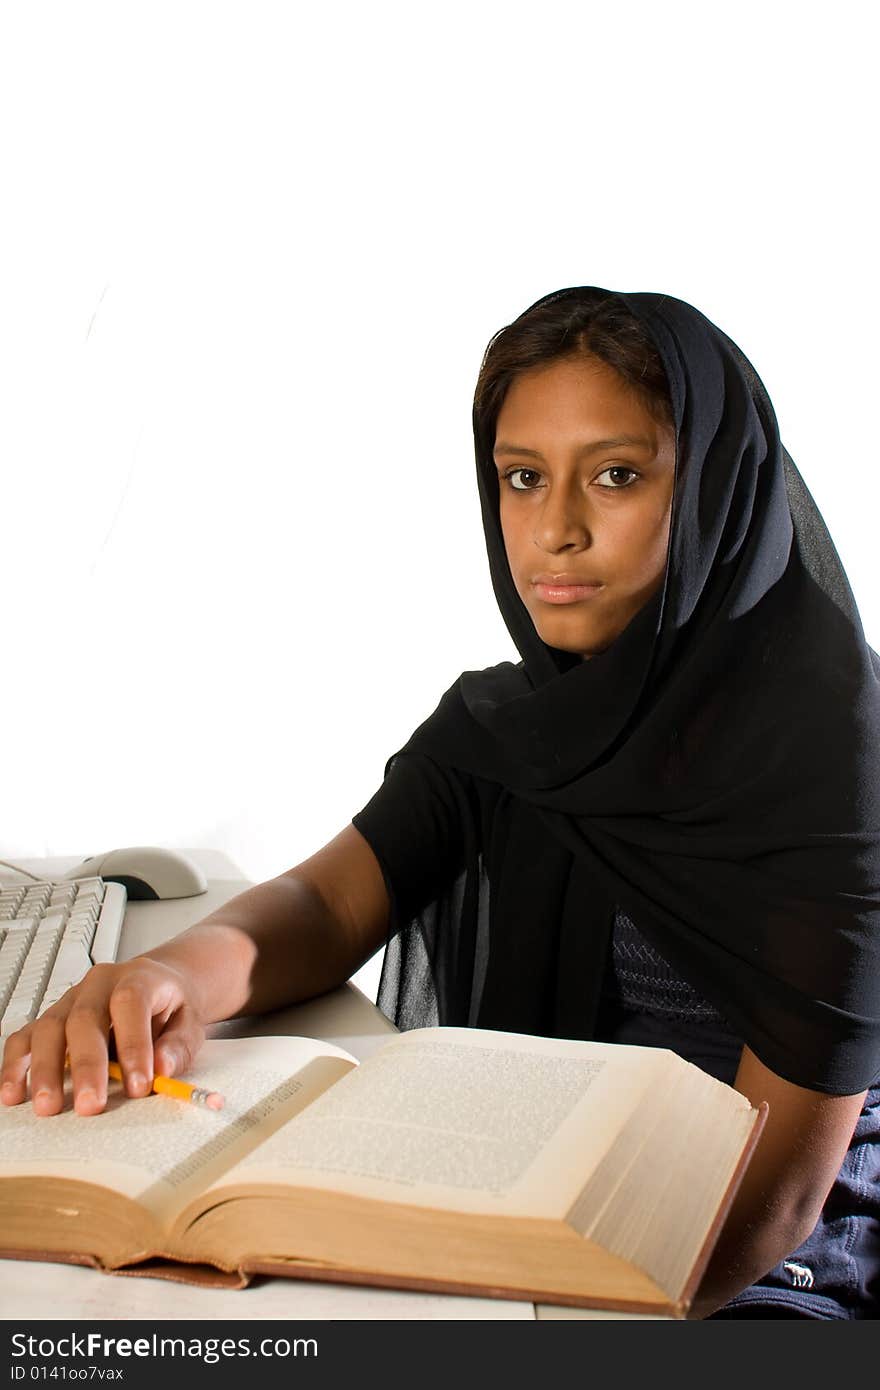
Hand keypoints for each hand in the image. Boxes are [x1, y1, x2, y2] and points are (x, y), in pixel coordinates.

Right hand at [0, 956, 205, 1116]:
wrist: (159, 984)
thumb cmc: (171, 1006)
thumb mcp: (191, 1021)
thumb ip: (179, 1045)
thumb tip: (163, 1068)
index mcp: (138, 978)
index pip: (130, 1004)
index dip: (133, 1045)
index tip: (138, 1086)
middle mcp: (99, 984)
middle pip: (84, 1018)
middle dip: (86, 1065)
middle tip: (90, 1105)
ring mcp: (71, 1000)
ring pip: (49, 1027)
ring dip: (45, 1069)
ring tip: (48, 1106)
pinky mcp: (52, 1018)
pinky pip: (25, 1036)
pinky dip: (16, 1064)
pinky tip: (13, 1092)